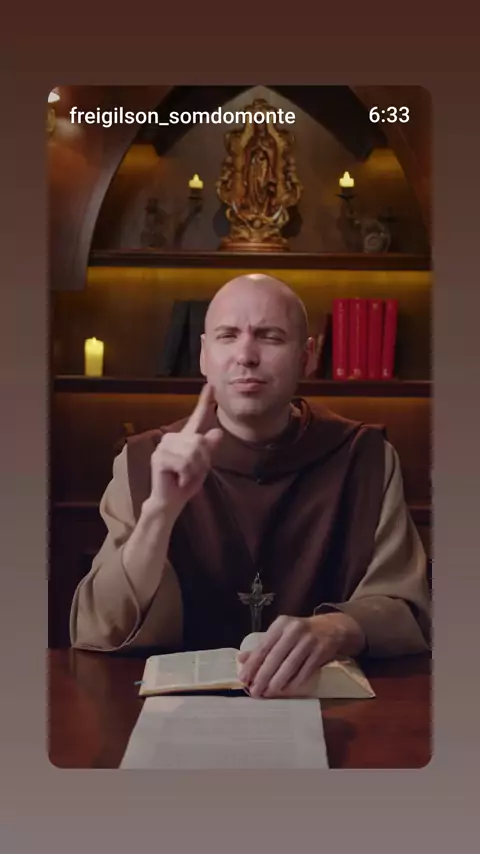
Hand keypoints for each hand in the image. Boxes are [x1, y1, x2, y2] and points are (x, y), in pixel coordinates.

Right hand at [148, 383, 222, 517]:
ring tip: (184, 476)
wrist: (170, 502)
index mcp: (185, 438)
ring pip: (193, 452)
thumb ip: (208, 450)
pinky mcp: (159, 457)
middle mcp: (173, 438)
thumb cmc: (185, 483)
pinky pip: (184, 463)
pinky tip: (178, 480)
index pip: (196, 417)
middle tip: (191, 473)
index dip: (204, 401)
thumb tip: (218, 432)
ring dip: (194, 470)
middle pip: (200, 441)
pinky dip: (186, 476)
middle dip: (202, 462)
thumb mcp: (202, 466)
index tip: (211, 385)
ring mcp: (164, 446)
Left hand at [237, 613, 364, 698]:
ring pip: (290, 665)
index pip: (263, 646)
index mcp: (281, 624)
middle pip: (275, 657)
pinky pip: (305, 671)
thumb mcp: (281, 633)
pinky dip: (294, 682)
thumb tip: (241, 659)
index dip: (253, 664)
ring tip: (268, 693)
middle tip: (255, 691)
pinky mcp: (321, 651)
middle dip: (263, 676)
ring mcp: (309, 640)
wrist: (332, 628)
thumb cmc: (300, 632)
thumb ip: (262, 646)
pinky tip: (286, 690)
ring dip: (277, 682)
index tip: (243, 679)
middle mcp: (294, 630)